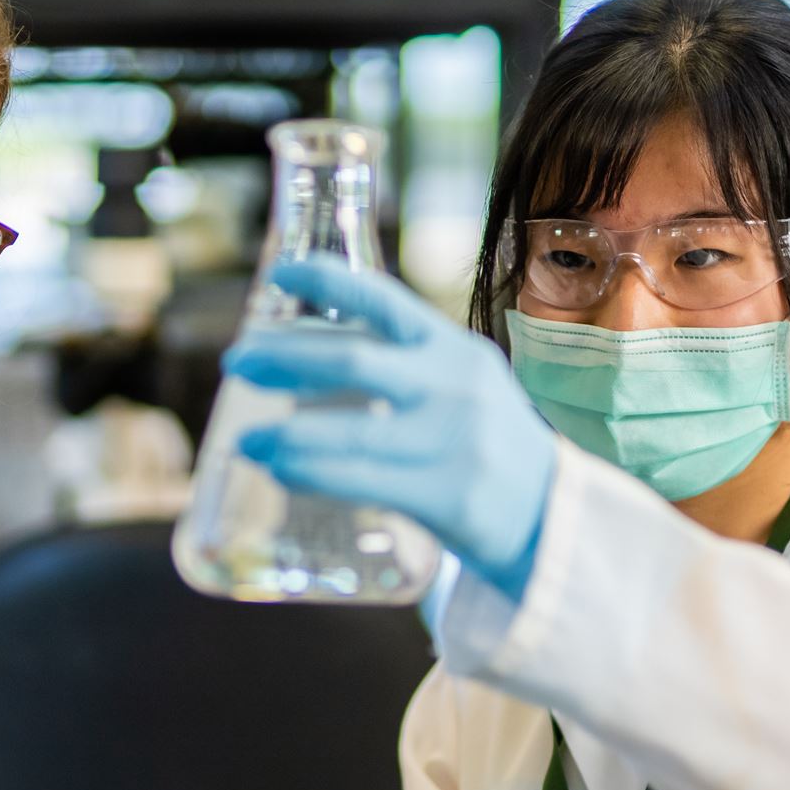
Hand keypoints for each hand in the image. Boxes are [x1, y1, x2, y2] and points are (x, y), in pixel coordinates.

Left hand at [224, 262, 557, 599]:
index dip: (327, 280)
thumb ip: (401, 365)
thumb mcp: (460, 384)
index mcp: (454, 347)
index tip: (279, 274)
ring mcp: (452, 440)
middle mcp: (454, 385)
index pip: (385, 299)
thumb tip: (302, 356)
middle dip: (284, 357)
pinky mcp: (446, 494)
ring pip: (347, 430)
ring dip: (283, 433)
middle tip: (237, 361)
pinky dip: (308, 473)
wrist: (552, 515)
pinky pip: (358, 479)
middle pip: (352, 360)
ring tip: (245, 439)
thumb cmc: (487, 446)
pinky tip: (278, 469)